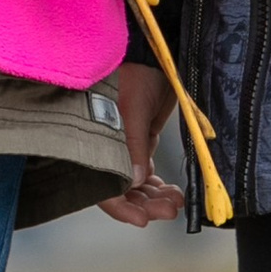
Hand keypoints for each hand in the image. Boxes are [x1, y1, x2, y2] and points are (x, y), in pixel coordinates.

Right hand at [98, 62, 184, 226]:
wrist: (155, 51)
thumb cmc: (137, 71)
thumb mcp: (133, 108)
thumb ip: (134, 144)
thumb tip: (135, 181)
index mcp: (94, 139)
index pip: (101, 186)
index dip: (120, 206)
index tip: (142, 220)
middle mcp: (106, 147)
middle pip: (121, 189)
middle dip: (145, 203)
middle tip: (170, 209)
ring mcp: (124, 145)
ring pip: (136, 183)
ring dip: (154, 196)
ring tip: (176, 202)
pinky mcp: (140, 139)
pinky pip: (146, 170)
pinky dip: (158, 184)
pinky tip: (172, 191)